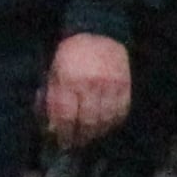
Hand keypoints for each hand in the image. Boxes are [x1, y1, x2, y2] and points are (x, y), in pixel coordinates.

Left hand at [41, 33, 130, 147]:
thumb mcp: (53, 72)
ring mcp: (110, 85)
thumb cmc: (70, 54)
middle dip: (81, 137)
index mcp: (68, 80)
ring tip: (91, 137)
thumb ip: (51, 97)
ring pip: (106, 119)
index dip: (64, 133)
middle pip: (87, 121)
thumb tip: (51, 125)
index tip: (62, 142)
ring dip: (98, 132)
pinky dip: (114, 122)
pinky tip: (107, 125)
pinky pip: (122, 110)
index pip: (65, 115)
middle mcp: (89, 84)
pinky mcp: (125, 84)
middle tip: (76, 143)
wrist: (97, 32)